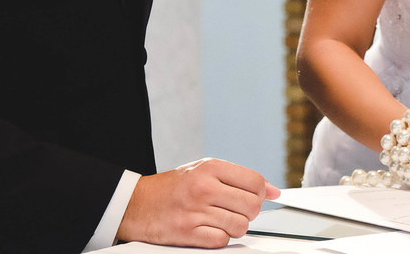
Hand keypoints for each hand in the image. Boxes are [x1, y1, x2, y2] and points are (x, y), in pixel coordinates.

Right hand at [117, 158, 279, 247]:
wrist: (135, 204)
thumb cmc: (174, 187)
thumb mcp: (205, 171)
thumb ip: (239, 178)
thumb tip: (274, 190)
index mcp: (210, 168)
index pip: (255, 181)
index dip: (261, 193)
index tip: (255, 197)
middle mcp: (203, 187)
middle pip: (252, 205)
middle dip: (250, 212)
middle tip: (237, 211)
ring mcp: (194, 211)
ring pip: (240, 225)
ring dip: (236, 227)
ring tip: (223, 221)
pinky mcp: (186, 232)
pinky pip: (221, 241)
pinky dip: (221, 239)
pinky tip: (211, 230)